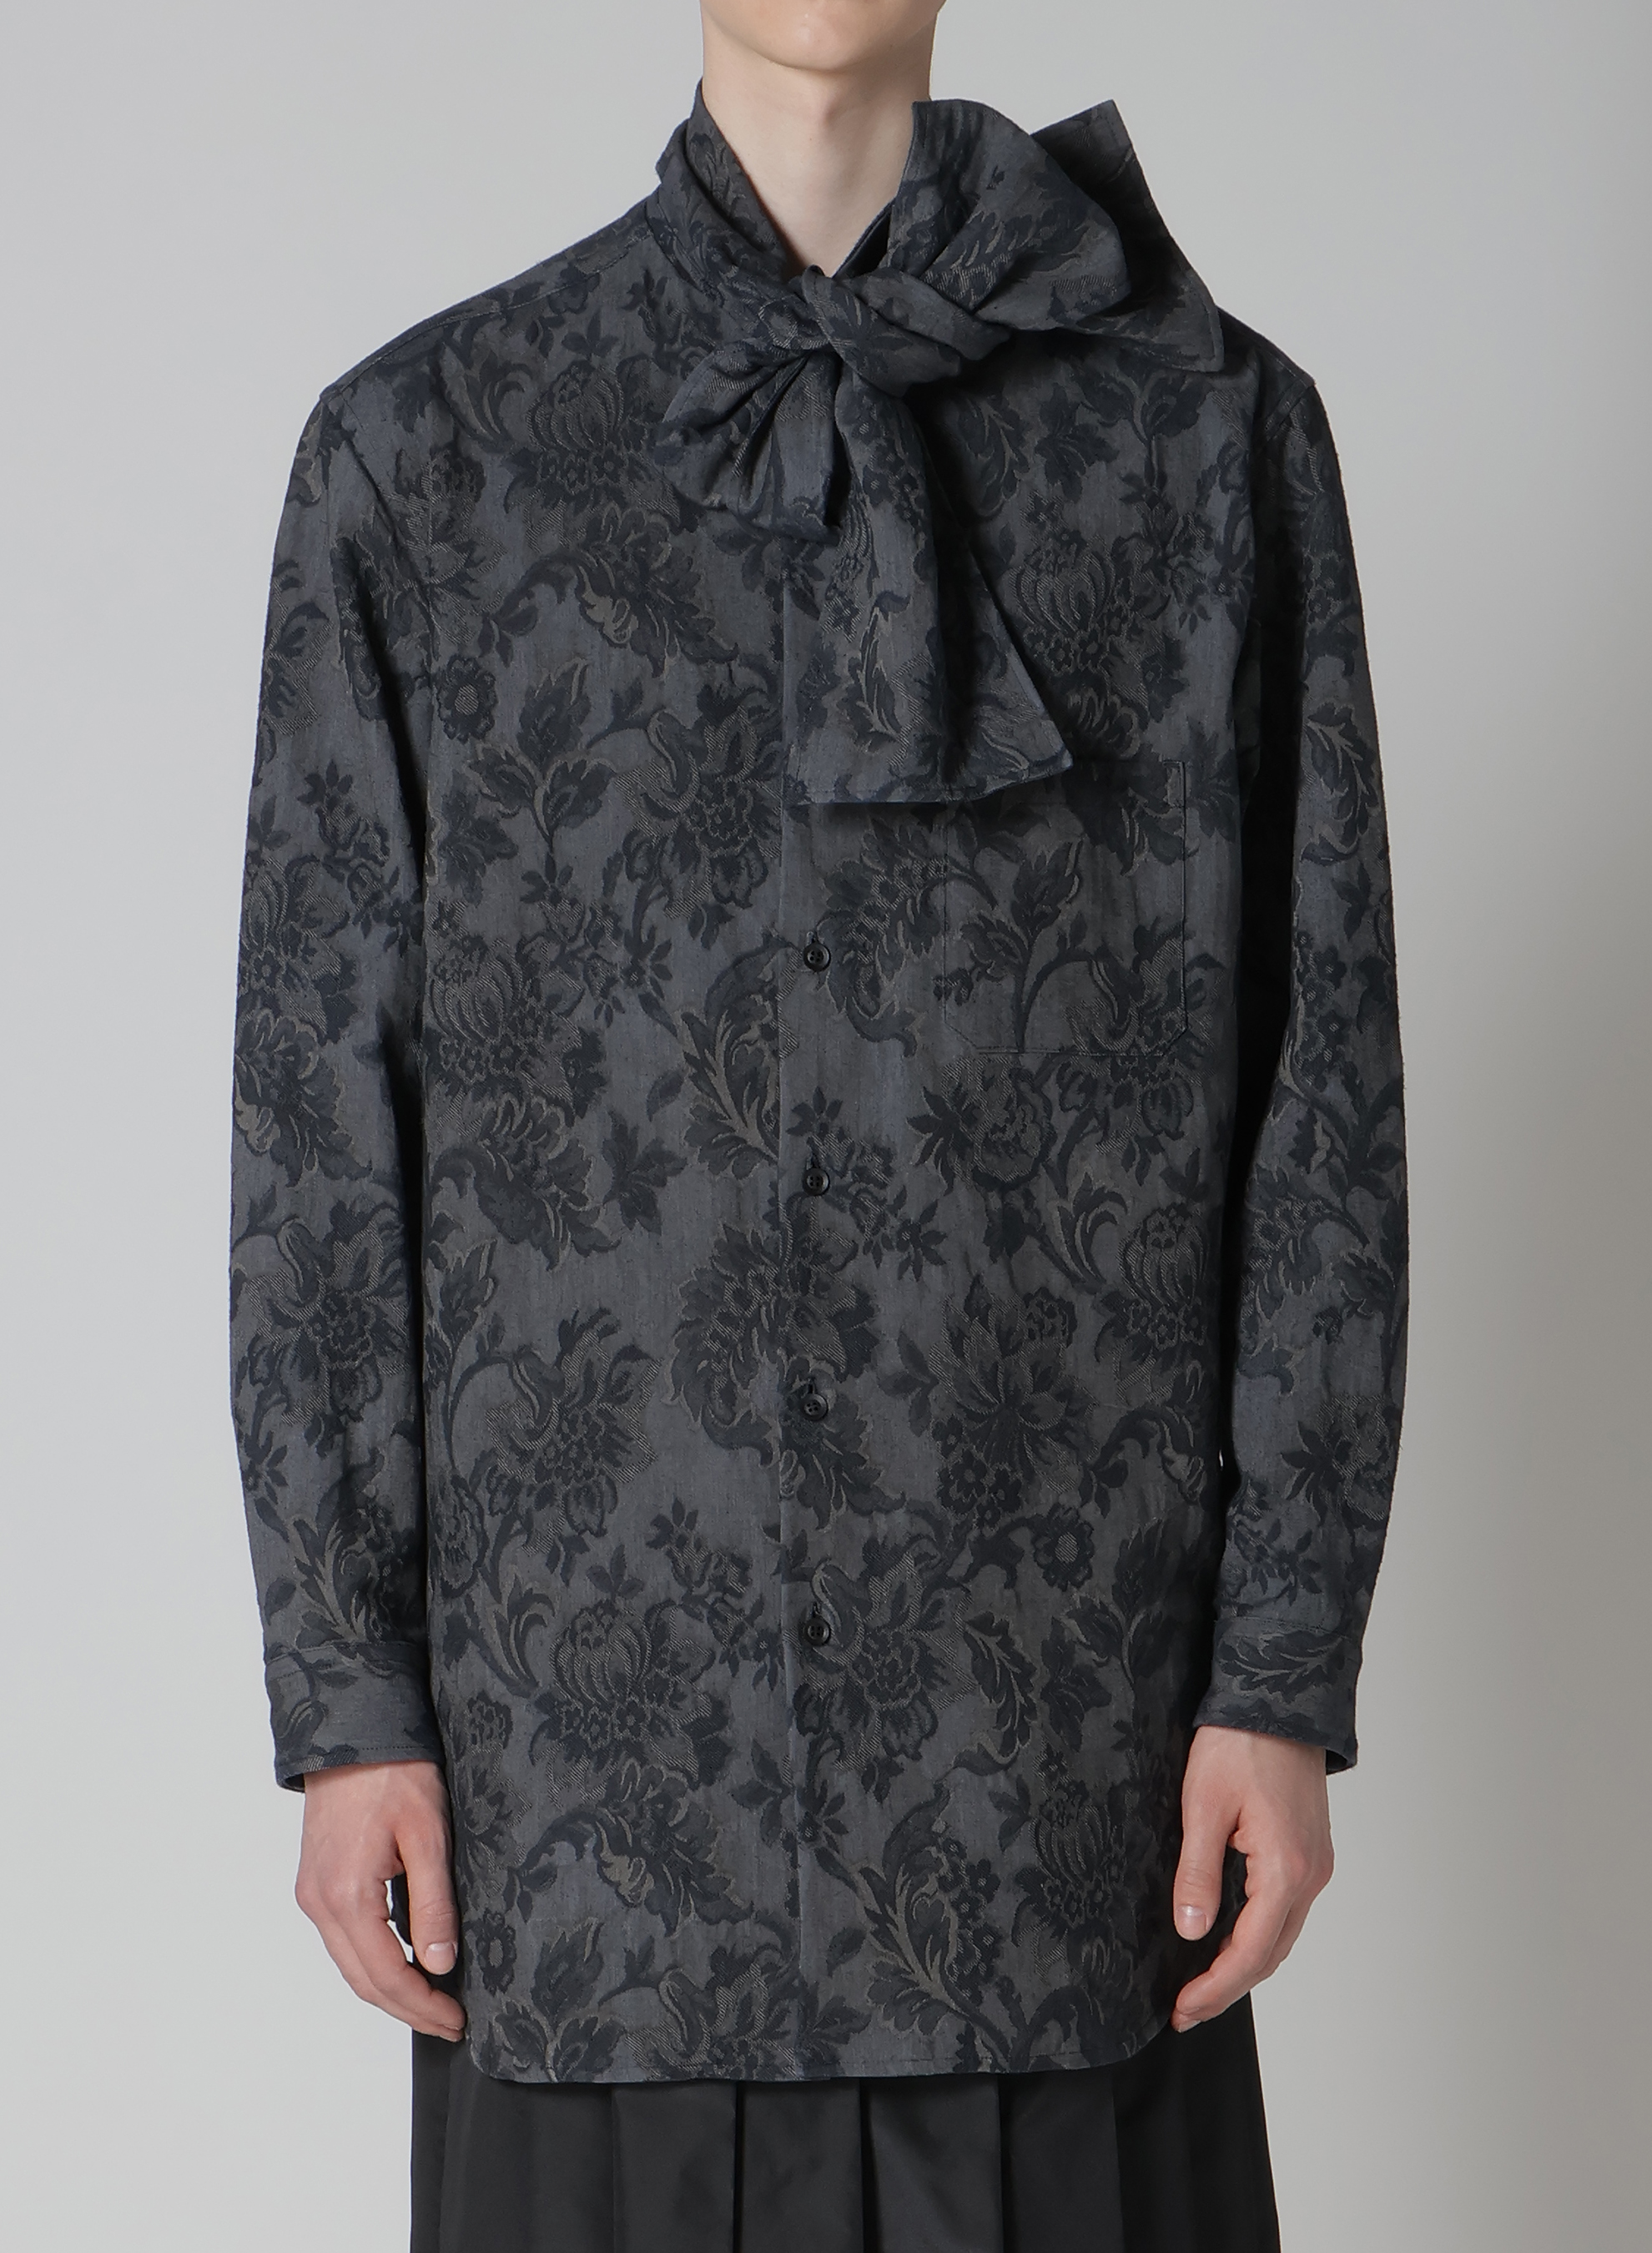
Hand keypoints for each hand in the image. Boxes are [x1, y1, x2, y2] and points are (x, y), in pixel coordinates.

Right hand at [295, 1759, 464, 2041]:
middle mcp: (319, 1902)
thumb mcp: (428, 1835)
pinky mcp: (315, 1882)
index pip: (386, 1975)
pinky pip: (343, 1939)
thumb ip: (433, 1904)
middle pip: (362, 1981)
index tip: (457, 2020)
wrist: (352, 1730)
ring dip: (388, 1988)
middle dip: (407, 2008)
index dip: (423, 2005)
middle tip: (449, 2022)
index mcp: (346, 1896)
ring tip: (432, 2000)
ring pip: (350, 1964)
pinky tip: (404, 1961)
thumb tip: (439, 1964)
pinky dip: (372, 1960)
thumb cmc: (393, 1772)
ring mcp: (311, 1894)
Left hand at [1170, 1723, 1331, 2031]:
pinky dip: (1259, 1935)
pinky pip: (1286, 1910)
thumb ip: (1198, 1873)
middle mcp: (1311, 1874)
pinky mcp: (1311, 1851)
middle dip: (1228, 1986)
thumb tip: (1192, 1931)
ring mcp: (1316, 1864)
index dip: (1216, 1988)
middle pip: (1271, 1953)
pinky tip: (1229, 1937)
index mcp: (1285, 1869)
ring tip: (1202, 1983)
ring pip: (1281, 1935)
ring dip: (1245, 1963)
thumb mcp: (1203, 1806)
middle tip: (1186, 2009)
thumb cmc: (1239, 1744)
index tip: (1183, 2009)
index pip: (1251, 1952)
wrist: (1278, 1699)